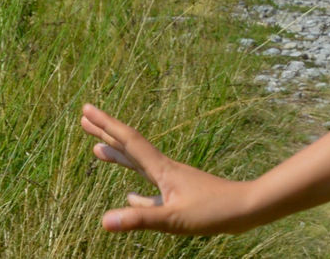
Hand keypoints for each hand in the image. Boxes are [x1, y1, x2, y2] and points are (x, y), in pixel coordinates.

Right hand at [80, 103, 256, 233]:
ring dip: (117, 155)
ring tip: (98, 149)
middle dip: (106, 133)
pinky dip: (136, 191)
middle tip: (84, 120)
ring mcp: (172, 181)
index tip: (86, 109)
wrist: (245, 208)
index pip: (129, 142)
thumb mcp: (173, 219)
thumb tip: (104, 221)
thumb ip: (139, 218)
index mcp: (162, 170)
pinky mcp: (179, 194)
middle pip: (130, 146)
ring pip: (138, 164)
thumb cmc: (213, 212)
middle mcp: (165, 170)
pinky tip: (130, 194)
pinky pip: (150, 189)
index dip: (106, 125)